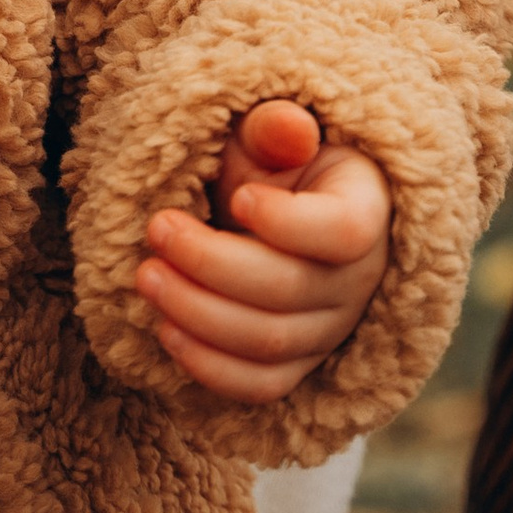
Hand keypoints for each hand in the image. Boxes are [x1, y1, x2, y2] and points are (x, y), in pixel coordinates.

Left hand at [133, 100, 393, 404]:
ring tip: (146, 275)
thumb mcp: (271, 136)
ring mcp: (330, 329)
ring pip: (268, 341)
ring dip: (197, 313)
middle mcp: (359, 279)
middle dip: (211, 262)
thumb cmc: (273, 166)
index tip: (236, 196)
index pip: (345, 231)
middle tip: (157, 228)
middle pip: (290, 289)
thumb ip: (275, 129)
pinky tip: (165, 329)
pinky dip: (209, 366)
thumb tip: (289, 127)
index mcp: (366, 210)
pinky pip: (260, 384)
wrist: (275, 212)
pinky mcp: (299, 363)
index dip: (287, 221)